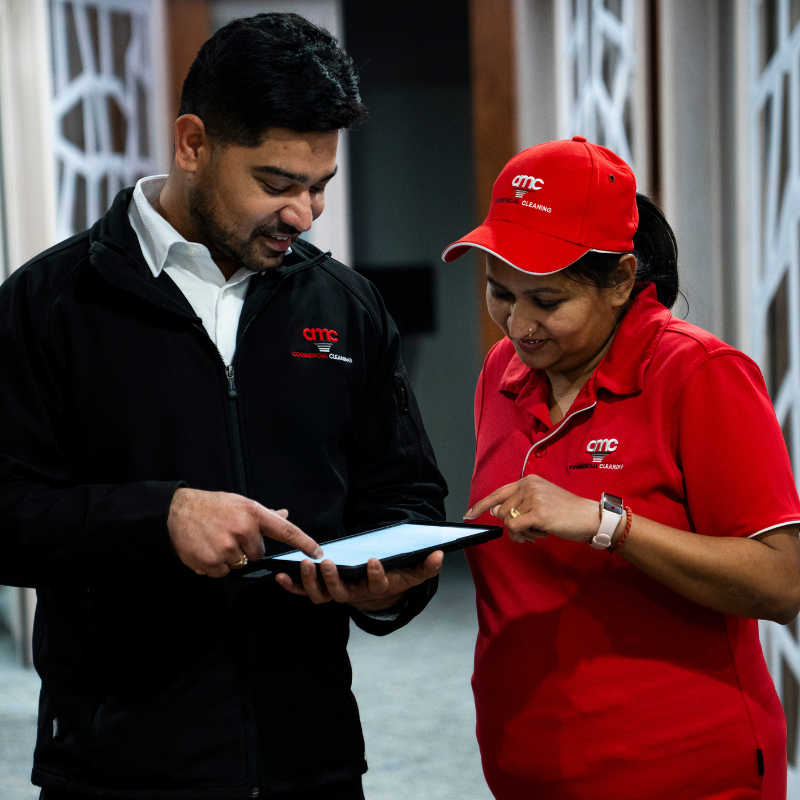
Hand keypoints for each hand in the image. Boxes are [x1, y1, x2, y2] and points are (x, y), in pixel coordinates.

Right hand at [168, 488, 321, 576]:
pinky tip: (206, 549)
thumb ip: (264, 514)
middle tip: (228, 534)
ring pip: (240, 564)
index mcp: (253, 514)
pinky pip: (223, 572)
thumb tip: (284, 515)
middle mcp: (243, 530)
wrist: (177, 511)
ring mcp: (227, 548)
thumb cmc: (212, 506)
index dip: (304, 543)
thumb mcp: (240, 504)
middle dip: (246, 548)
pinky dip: (215, 565)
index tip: (319, 553)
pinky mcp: (211, 562)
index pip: (285, 530)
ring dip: (229, 557)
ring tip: (215, 540)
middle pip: (258, 554)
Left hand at [274, 550, 443, 611]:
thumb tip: (440, 555)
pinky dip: (291, 587)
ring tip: (304, 564)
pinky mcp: (320, 592)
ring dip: (309, 581)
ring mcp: (335, 595)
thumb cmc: (393, 578)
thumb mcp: (412, 573)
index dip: (376, 575)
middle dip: (332, 578)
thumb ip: (426, 566)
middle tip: (326, 562)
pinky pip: (303, 593)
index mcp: (375, 588)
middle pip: (340, 593)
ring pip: (319, 595)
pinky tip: (279, 576)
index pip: (377, 585)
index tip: (373, 561)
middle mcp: (353, 595)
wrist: (375, 591)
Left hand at [464, 475, 598, 544]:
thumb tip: (494, 511)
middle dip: (512, 525)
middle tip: (531, 530)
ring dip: (520, 532)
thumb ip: (518, 504)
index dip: (481, 505)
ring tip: (538, 531)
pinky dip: (523, 535)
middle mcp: (528, 486)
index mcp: (527, 481)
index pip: (497, 493)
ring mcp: (533, 498)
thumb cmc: (566, 511)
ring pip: (507, 521)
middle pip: (501, 511)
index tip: (468, 515)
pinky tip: (539, 535)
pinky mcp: (539, 512)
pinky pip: (515, 527)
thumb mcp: (540, 501)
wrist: (590, 517)